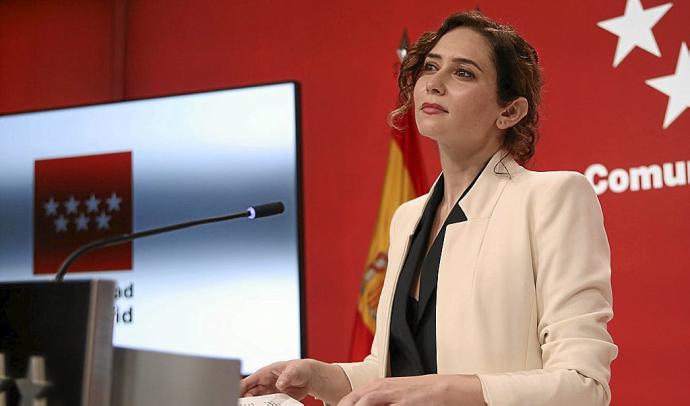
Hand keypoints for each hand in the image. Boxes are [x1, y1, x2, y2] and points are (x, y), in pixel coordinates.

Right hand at [240, 359, 314, 400]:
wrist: (307, 378)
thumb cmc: (298, 369)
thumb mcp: (293, 371)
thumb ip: (286, 377)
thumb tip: (280, 384)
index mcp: (263, 374)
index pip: (246, 382)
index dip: (238, 389)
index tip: (235, 396)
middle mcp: (263, 384)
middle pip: (248, 394)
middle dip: (245, 401)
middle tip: (246, 405)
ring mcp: (268, 393)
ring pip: (256, 401)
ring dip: (254, 405)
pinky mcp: (274, 400)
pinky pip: (266, 405)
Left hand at [336, 374, 484, 405]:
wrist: (450, 389)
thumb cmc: (425, 393)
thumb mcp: (398, 394)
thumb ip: (381, 401)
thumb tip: (362, 405)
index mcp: (378, 385)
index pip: (349, 399)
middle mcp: (382, 388)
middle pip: (350, 401)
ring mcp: (392, 395)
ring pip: (362, 403)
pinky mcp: (404, 403)